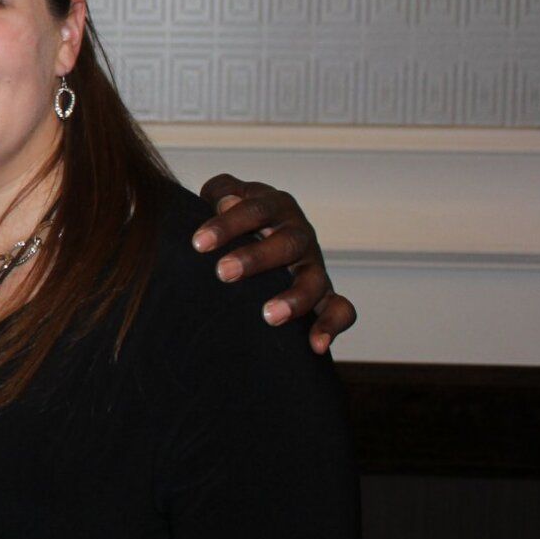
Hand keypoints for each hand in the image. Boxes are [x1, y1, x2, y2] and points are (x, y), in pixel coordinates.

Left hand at [191, 173, 355, 353]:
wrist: (261, 237)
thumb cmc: (233, 219)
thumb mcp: (225, 196)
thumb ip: (221, 193)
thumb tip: (225, 202)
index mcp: (275, 207)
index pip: (255, 210)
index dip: (228, 224)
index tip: (198, 243)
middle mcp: (299, 235)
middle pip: (287, 243)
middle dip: (256, 258)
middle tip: (224, 272)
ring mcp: (314, 265)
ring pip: (315, 279)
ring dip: (295, 298)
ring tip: (269, 316)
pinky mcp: (324, 294)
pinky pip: (341, 309)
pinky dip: (332, 325)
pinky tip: (316, 346)